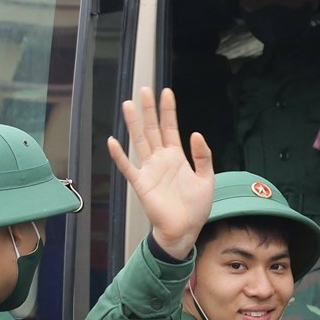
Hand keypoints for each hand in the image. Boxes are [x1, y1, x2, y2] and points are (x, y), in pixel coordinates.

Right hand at [106, 87, 213, 258]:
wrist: (185, 229)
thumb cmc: (196, 207)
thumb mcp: (207, 179)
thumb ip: (203, 156)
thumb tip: (196, 134)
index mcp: (177, 157)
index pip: (171, 128)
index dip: (168, 110)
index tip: (166, 92)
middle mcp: (161, 160)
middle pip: (152, 129)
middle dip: (148, 110)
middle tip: (143, 90)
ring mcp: (150, 170)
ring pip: (139, 142)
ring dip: (133, 124)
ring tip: (128, 105)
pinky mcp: (141, 184)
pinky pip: (128, 167)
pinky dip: (119, 155)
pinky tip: (112, 141)